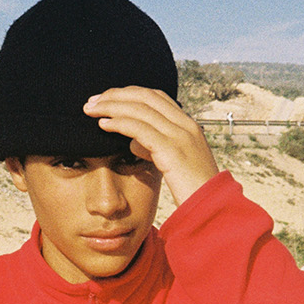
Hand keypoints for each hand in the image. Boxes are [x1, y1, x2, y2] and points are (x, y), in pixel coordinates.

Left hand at [84, 86, 217, 206]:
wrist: (212, 210)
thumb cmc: (192, 191)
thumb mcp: (175, 165)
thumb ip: (156, 149)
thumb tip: (133, 143)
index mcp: (188, 126)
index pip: (156, 97)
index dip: (129, 94)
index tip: (107, 99)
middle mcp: (186, 125)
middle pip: (146, 96)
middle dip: (116, 95)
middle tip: (92, 101)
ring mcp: (181, 136)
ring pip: (140, 109)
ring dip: (112, 106)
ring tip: (90, 110)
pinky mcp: (172, 150)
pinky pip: (140, 129)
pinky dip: (119, 123)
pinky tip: (103, 125)